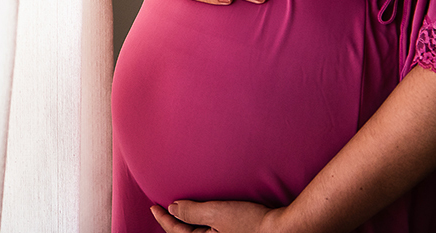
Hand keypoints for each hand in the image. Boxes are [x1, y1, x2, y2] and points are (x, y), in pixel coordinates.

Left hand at [152, 200, 282, 232]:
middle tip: (160, 209)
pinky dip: (199, 223)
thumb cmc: (251, 222)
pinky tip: (199, 214)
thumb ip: (192, 212)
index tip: (153, 206)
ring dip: (185, 222)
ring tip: (177, 209)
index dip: (163, 219)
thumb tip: (173, 208)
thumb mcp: (217, 213)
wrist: (282, 228)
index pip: (176, 232)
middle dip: (172, 223)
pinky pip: (208, 232)